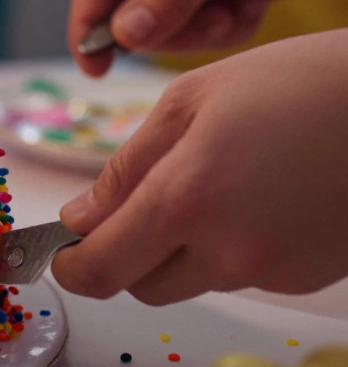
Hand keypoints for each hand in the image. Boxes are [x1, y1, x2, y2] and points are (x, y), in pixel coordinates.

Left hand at [52, 30, 347, 304]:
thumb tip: (80, 216)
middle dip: (121, 253)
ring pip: (190, 280)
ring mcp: (270, 271)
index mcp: (184, 200)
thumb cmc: (296, 82)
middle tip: (132, 204)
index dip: (70, 265)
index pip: (100, 270)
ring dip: (176, 249)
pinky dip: (228, 246)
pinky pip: (240, 274)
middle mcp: (226, 250)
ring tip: (210, 181)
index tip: (61, 248)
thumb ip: (126, 166)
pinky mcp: (305, 278)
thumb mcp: (190, 99)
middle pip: (140, 285)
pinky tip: (254, 194)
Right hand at [70, 0, 347, 76]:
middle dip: (168, 29)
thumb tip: (121, 35)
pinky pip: (208, 27)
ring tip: (240, 8)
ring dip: (204, 30)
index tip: (94, 68)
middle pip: (132, 11)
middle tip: (211, 23)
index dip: (87, 24)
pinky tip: (257, 2)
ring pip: (171, 26)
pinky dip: (231, 26)